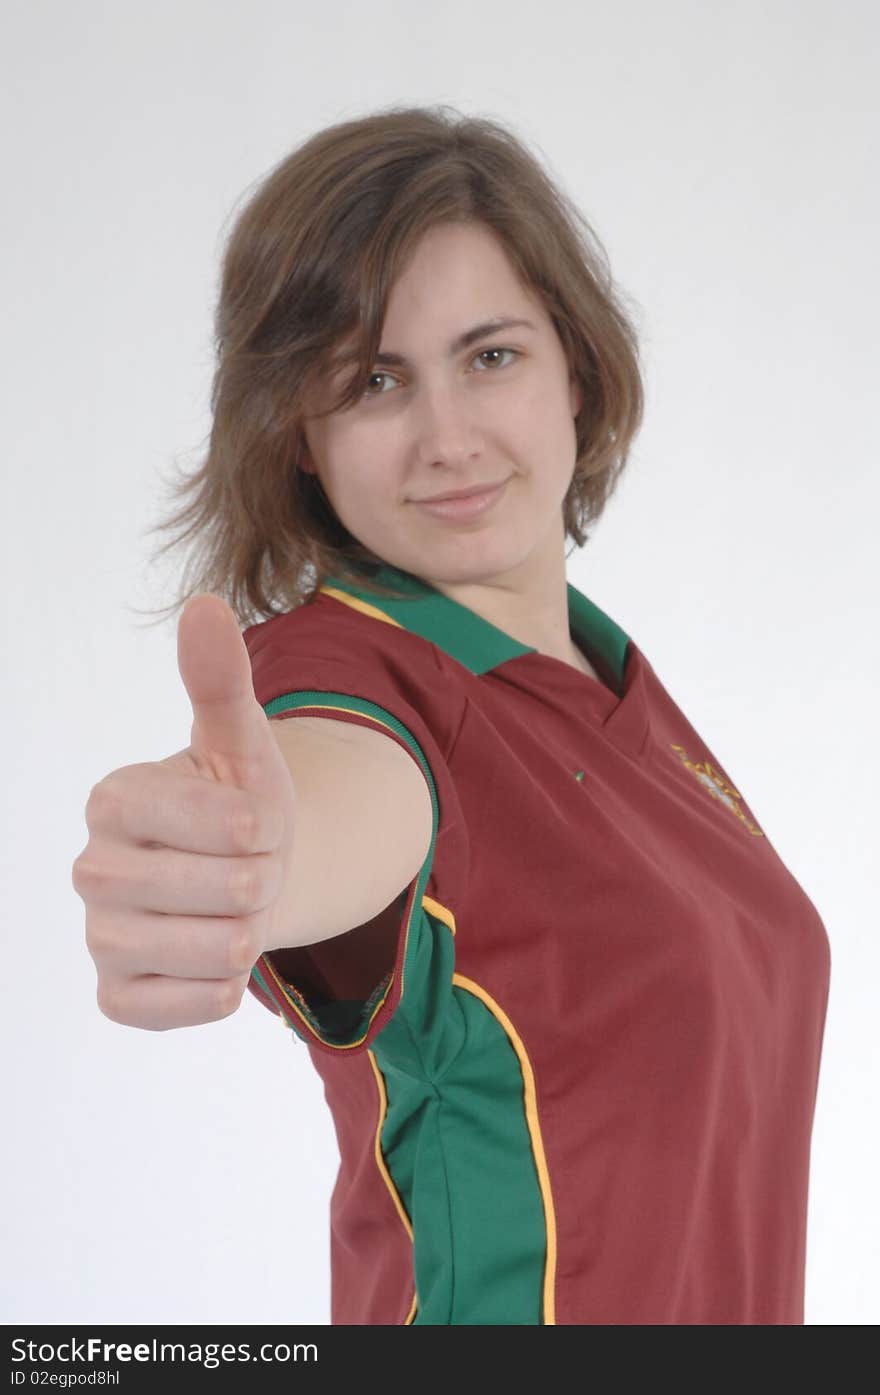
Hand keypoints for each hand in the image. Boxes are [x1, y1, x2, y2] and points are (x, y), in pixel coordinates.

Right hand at [72, 594, 296, 1029]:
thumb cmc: (240, 804)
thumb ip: (221, 681)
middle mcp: (92, 868)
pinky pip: (181, 1008)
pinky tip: (218, 960)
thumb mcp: (242, 742)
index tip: (256, 820)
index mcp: (115, 798)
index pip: (201, 819)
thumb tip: (205, 605)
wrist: (246, 875)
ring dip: (250, 933)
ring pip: (210, 951)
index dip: (253, 825)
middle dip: (260, 880)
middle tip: (248, 868)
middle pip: (216, 891)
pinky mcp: (115, 995)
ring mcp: (99, 936)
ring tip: (237, 909)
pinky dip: (220, 989)